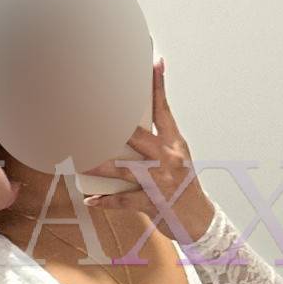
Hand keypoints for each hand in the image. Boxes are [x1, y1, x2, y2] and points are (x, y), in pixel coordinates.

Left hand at [83, 58, 213, 242]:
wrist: (200, 220)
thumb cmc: (184, 187)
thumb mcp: (179, 159)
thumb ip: (159, 141)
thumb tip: (132, 125)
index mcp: (175, 145)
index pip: (165, 111)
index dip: (158, 86)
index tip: (154, 63)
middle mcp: (168, 160)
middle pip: (139, 137)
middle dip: (116, 128)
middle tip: (94, 116)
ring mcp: (160, 182)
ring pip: (125, 170)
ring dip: (101, 166)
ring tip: (82, 160)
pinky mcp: (153, 203)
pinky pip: (124, 201)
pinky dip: (105, 201)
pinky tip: (90, 199)